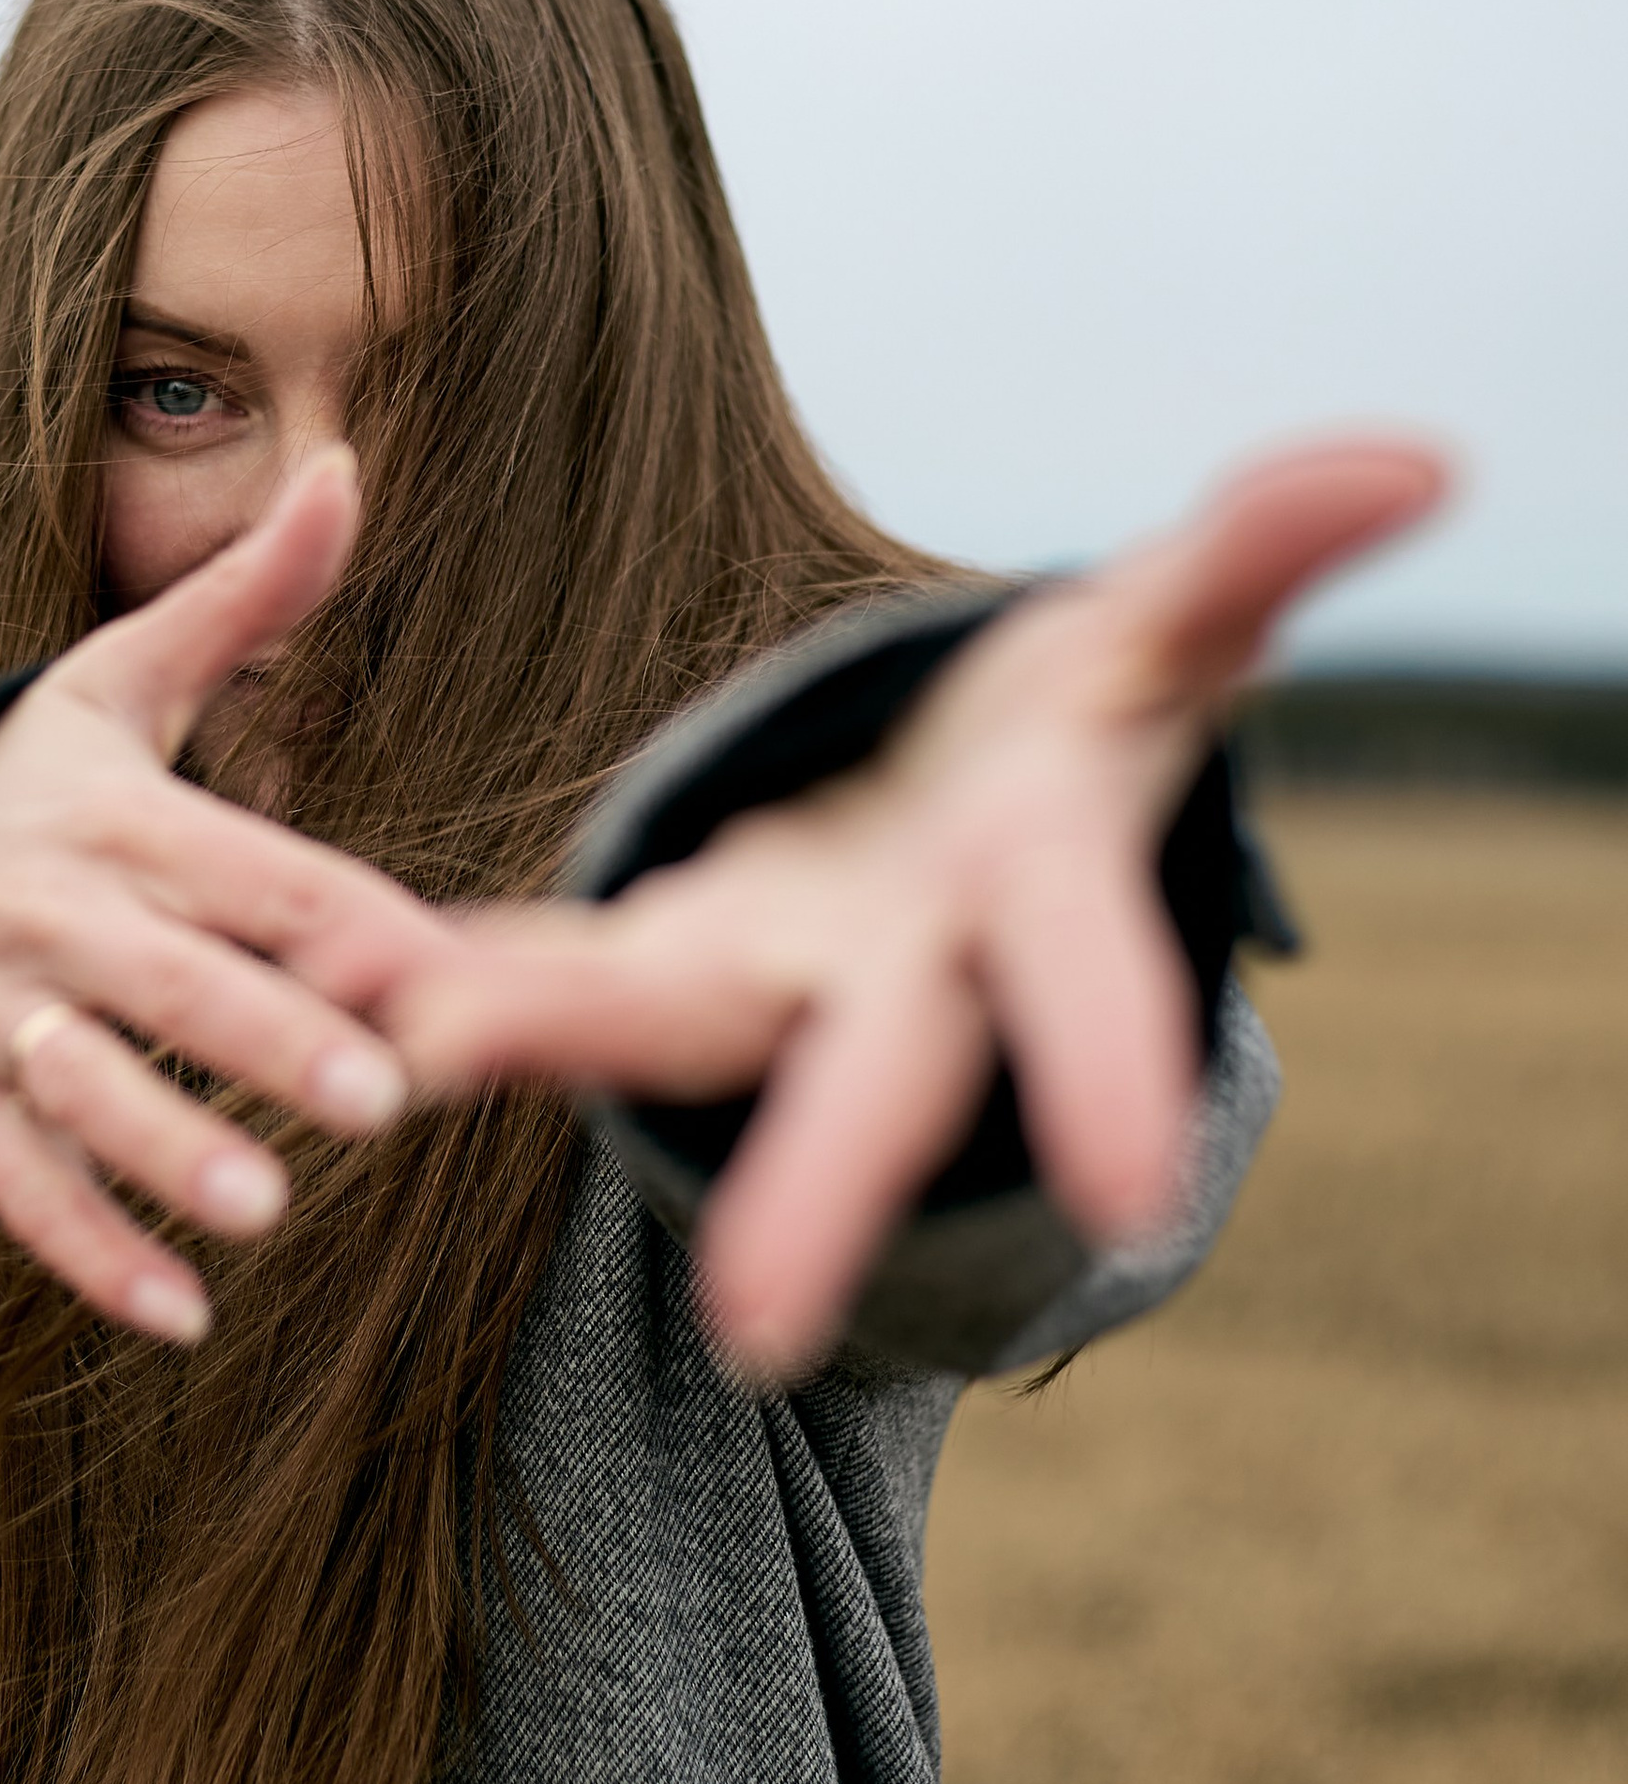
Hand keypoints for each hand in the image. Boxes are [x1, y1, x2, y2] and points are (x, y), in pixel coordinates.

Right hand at [0, 446, 460, 1343]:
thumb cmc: (18, 774)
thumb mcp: (116, 675)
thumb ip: (249, 595)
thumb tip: (350, 468)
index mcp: (120, 816)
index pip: (245, 869)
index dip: (336, 919)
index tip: (433, 970)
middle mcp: (59, 918)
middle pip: (174, 984)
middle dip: (267, 1040)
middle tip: (375, 1097)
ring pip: (86, 1091)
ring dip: (167, 1152)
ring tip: (261, 1208)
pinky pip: (19, 1185)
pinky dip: (91, 1252)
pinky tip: (180, 1315)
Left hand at [386, 438, 1450, 1379]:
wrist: (950, 824)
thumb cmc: (1069, 726)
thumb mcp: (1162, 633)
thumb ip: (1264, 551)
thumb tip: (1421, 455)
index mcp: (1029, 890)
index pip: (1082, 985)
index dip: (1111, 1073)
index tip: (1130, 1194)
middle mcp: (897, 970)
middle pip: (868, 1077)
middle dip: (823, 1182)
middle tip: (758, 1328)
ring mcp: (768, 971)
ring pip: (658, 1023)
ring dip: (548, 1032)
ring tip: (418, 1040)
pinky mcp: (660, 948)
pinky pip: (556, 961)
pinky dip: (468, 975)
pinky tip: (362, 991)